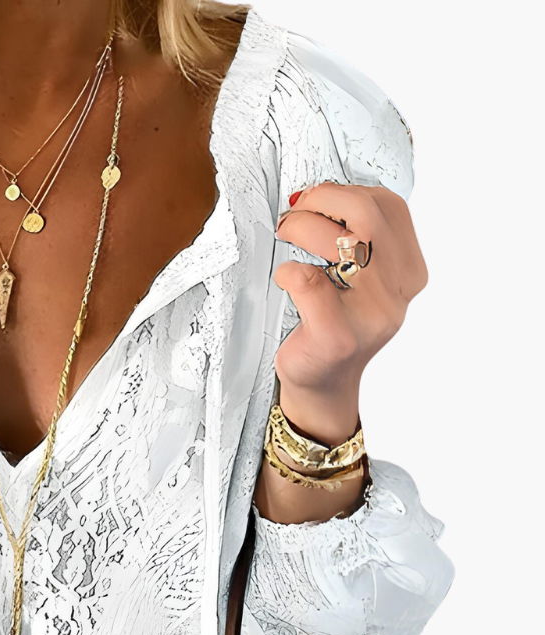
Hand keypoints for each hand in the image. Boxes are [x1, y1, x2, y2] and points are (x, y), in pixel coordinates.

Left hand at [272, 182, 427, 444]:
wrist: (322, 385)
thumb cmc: (333, 323)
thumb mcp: (360, 281)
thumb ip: (358, 240)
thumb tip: (321, 193)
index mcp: (409, 272)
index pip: (390, 206)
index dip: (348, 191)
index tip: (316, 199)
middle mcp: (397, 292)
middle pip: (369, 215)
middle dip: (323, 200)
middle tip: (292, 212)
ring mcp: (370, 316)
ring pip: (341, 242)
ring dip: (302, 227)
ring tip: (284, 235)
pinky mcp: (336, 336)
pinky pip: (307, 282)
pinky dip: (287, 271)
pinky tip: (283, 277)